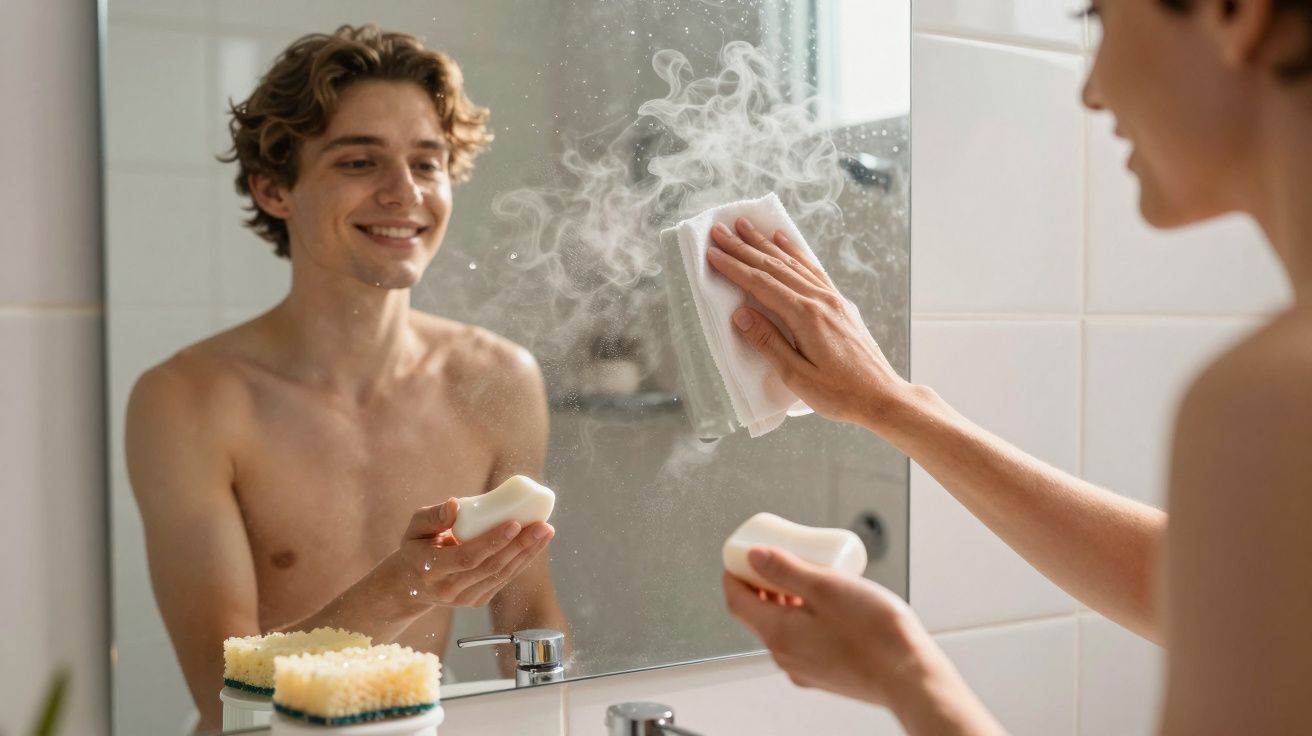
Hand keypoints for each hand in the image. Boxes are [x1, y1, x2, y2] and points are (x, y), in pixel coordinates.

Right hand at [394, 498, 554, 607]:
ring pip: (501, 575)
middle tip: (542, 525)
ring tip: (545, 533)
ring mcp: (464, 599)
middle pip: (490, 568)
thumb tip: (455, 504)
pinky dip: (522, 562)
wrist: (411, 583)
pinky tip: (536, 545)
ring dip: (527, 554)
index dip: (493, 542)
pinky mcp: (477, 600)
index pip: (467, 557)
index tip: (515, 523)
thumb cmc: (416, 546)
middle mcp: (448, 589)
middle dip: (520, 546)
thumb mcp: (415, 527)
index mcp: (431, 569)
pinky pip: (503, 580)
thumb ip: (433, 516)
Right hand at [706, 218, 909, 427]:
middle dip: (744, 247)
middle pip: (775, 267)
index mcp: (806, 317)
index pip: (761, 284)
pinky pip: (813, 270)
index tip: (713, 252)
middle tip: (720, 230)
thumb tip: (740, 314)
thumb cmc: (840, 393)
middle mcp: (820, 300)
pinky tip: (785, 241)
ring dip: (766, 244)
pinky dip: (795, 252)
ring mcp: (833, 299)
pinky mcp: (841, 304)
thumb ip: (767, 342)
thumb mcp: (796, 375)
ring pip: (793, 263)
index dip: (734, 267)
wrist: (883, 396)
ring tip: (746, 226)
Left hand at [723, 546, 939, 708]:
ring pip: (780, 628)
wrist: (910, 677)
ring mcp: (804, 668)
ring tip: (805, 577)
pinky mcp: (824, 674)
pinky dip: (801, 619)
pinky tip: (826, 606)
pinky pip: (800, 641)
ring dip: (782, 601)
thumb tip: (755, 556)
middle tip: (774, 560)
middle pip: (756, 615)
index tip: (740, 557)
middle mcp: (785, 656)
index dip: (734, 575)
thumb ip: (786, 570)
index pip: (737, 601)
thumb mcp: (827, 587)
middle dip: (759, 585)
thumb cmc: (875, 633)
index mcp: (778, 633)